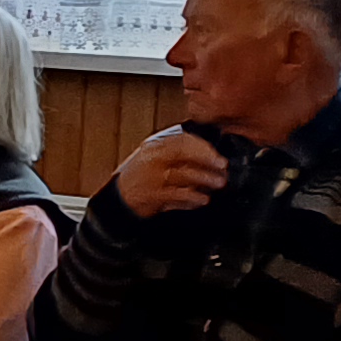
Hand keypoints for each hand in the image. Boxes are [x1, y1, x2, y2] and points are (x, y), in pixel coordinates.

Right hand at [112, 127, 229, 219]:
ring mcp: (152, 178)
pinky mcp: (153, 195)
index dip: (202, 147)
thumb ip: (176, 154)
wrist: (118, 200)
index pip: (182, 140)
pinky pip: (177, 195)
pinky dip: (192, 198)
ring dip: (204, 179)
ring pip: (184, 174)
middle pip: (184, 154)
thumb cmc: (140, 178)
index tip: (216, 155)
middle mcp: (153, 160)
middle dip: (207, 160)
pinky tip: (202, 199)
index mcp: (154, 147)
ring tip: (217, 184)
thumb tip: (206, 153)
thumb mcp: (154, 158)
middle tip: (222, 168)